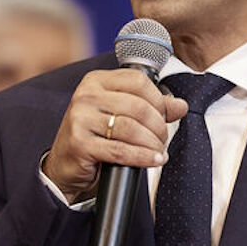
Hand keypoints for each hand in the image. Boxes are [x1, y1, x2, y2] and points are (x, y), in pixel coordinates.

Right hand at [43, 68, 187, 202]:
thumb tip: (181, 106)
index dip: (158, 99)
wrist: (65, 164)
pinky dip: (142, 157)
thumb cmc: (95, 136)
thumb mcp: (120, 114)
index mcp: (96, 81)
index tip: (165, 115)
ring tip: (159, 151)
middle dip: (158, 126)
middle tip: (163, 139)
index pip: (138, 81)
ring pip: (131, 129)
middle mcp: (86, 95)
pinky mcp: (80, 143)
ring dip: (152, 143)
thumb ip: (151, 106)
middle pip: (137, 106)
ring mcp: (80, 119)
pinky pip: (120, 151)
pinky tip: (154, 160)